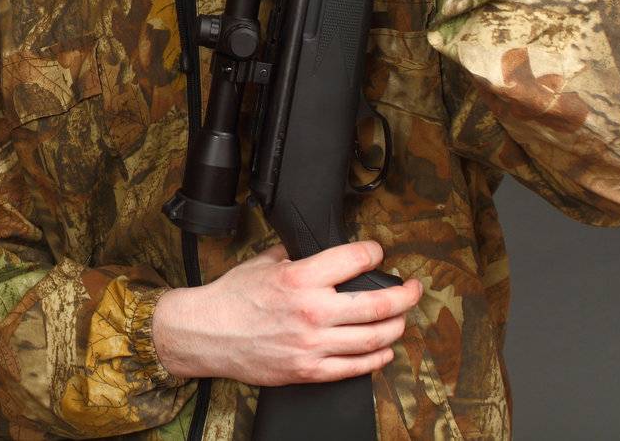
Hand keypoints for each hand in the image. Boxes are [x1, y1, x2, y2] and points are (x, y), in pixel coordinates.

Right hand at [152, 240, 420, 386]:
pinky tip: (384, 349)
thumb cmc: (232, 297)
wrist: (207, 334)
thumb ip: (297, 255)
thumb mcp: (264, 262)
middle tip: (413, 288)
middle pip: (379, 303)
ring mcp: (313, 345)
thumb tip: (320, 249)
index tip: (378, 252)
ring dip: (396, 325)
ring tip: (401, 318)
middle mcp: (312, 311)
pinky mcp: (309, 370)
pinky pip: (355, 367)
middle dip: (405, 294)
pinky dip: (377, 357)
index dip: (374, 252)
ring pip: (375, 337)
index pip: (355, 260)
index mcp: (300, 278)